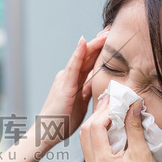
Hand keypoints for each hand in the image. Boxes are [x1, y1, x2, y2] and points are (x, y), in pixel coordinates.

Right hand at [35, 28, 108, 151]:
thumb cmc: (62, 122)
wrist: (47, 133)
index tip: (114, 38)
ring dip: (94, 43)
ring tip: (106, 32)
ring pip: (82, 57)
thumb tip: (102, 86)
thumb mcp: (81, 104)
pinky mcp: (64, 85)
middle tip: (113, 28)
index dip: (101, 49)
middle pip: (87, 56)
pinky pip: (73, 67)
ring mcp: (65, 79)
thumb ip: (88, 92)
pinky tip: (84, 42)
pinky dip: (78, 53)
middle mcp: (69, 76)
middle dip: (100, 42)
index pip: (90, 61)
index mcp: (75, 81)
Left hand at [79, 91, 161, 161]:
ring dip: (97, 122)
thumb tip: (133, 105)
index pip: (95, 127)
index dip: (106, 111)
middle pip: (86, 130)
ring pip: (85, 137)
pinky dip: (98, 133)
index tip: (119, 101)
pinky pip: (90, 145)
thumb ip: (135, 128)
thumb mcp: (143, 153)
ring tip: (113, 111)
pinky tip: (112, 126)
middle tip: (114, 102)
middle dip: (99, 114)